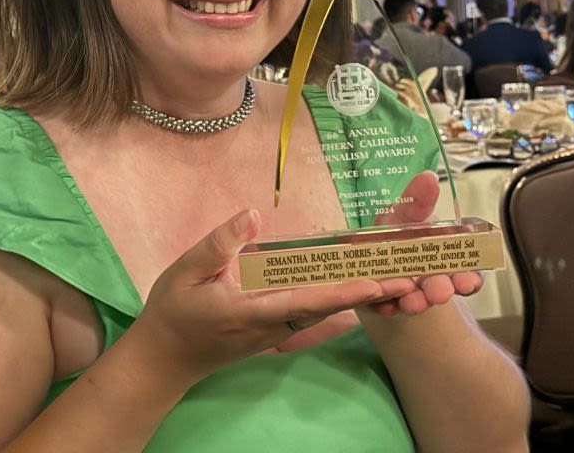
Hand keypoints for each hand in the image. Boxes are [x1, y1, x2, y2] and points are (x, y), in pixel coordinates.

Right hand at [136, 209, 402, 384]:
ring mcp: (275, 333)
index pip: (305, 300)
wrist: (165, 358)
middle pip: (326, 309)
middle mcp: (272, 326)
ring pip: (323, 314)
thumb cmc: (173, 311)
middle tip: (409, 278)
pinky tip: (358, 292)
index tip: (377, 282)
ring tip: (395, 280)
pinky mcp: (273, 332)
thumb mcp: (186, 270)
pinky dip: (338, 303)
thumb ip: (220, 244)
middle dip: (367, 294)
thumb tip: (254, 214)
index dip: (343, 292)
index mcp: (252, 309)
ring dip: (358, 298)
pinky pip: (312, 317)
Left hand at [367, 170, 483, 315]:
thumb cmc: (392, 232)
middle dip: (442, 290)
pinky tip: (385, 304)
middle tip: (440, 293)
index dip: (468, 279)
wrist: (362, 252)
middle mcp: (427, 277)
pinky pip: (386, 306)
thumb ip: (417, 200)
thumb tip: (428, 177)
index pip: (463, 272)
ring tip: (412, 302)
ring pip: (417, 300)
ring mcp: (406, 290)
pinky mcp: (383, 300)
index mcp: (439, 257)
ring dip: (417, 301)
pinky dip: (386, 305)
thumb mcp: (403, 213)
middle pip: (441, 288)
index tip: (468, 282)